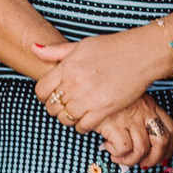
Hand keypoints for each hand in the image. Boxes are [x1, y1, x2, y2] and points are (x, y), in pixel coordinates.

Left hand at [32, 26, 169, 131]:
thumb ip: (55, 51)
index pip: (41, 90)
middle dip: (54, 108)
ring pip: (65, 118)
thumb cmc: (110, 47)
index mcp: (66, 68)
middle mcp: (75, 84)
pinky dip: (81, 127)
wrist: (140, 54)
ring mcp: (89, 98)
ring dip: (67, 118)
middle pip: (51, 106)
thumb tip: (33, 48)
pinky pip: (83, 126)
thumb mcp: (79, 45)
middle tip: (62, 106)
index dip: (43, 96)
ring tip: (74, 113)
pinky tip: (85, 120)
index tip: (50, 96)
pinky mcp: (104, 109)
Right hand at [96, 98, 172, 168]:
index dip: (170, 147)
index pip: (171, 129)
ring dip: (130, 160)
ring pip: (142, 150)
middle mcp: (144, 112)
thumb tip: (145, 146)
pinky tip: (108, 147)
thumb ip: (140, 116)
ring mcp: (130, 119)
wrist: (85, 90)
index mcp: (150, 106)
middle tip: (143, 163)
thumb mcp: (130, 101)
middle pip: (161, 142)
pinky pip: (124, 149)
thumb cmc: (105, 97)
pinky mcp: (115, 125)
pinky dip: (117, 153)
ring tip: (118, 158)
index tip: (162, 156)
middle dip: (154, 159)